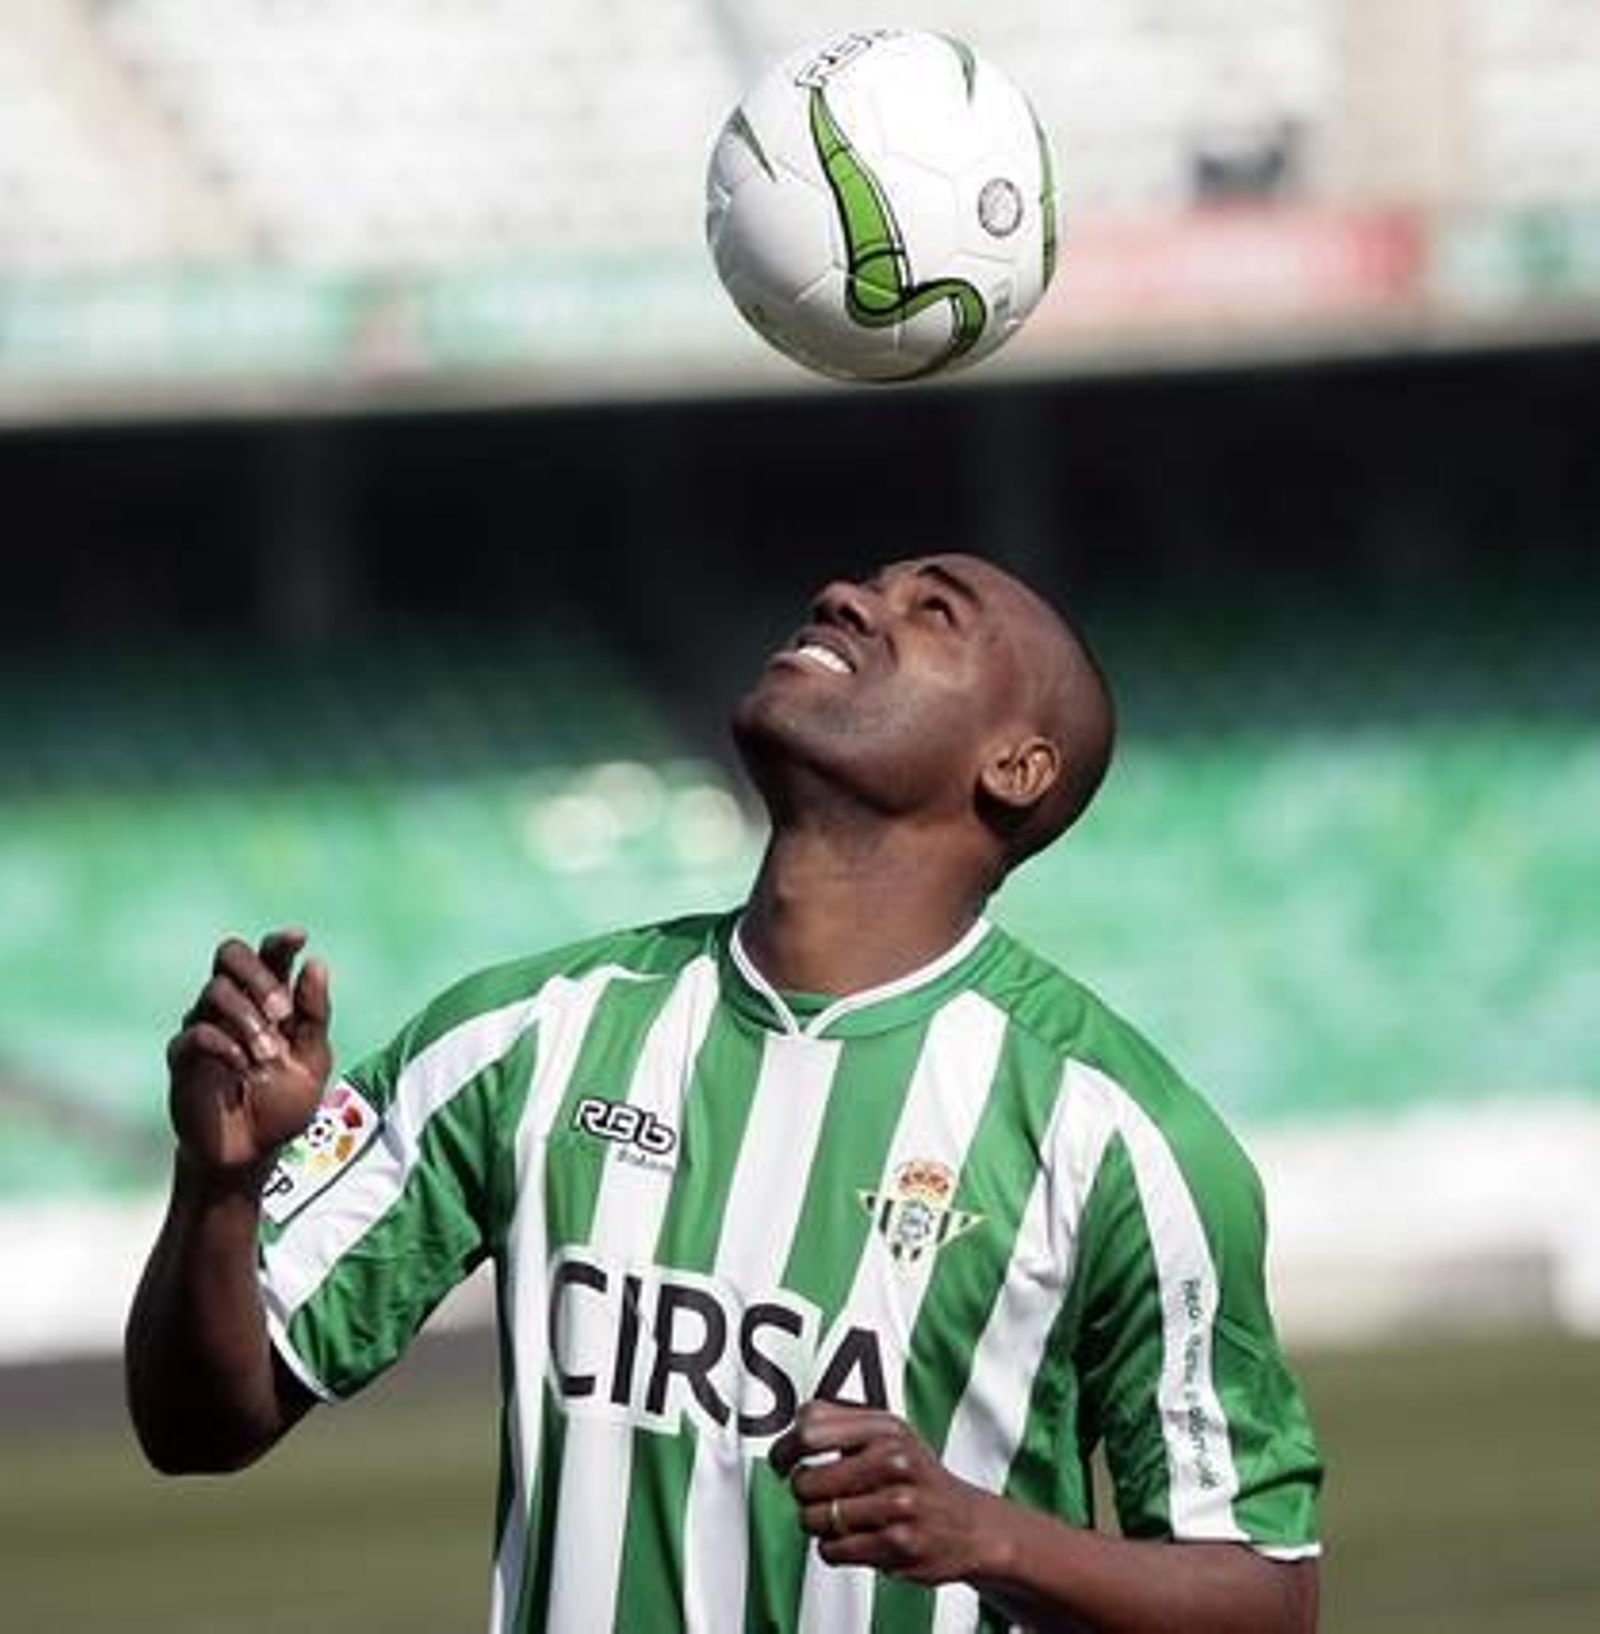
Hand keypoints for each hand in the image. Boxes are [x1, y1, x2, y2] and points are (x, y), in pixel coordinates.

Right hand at [166, 929, 332, 1180]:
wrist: (251, 1153)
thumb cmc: (283, 1104)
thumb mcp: (312, 1061)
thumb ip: (314, 1015)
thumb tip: (316, 962)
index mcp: (268, 1001)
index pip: (269, 954)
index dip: (280, 941)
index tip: (297, 937)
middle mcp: (233, 1005)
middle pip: (229, 954)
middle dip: (258, 974)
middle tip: (282, 1011)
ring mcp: (204, 1026)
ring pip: (214, 990)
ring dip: (248, 1018)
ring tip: (268, 1055)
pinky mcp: (183, 1058)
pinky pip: (196, 1032)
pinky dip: (225, 1045)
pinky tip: (244, 1067)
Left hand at [770, 1400, 994, 1586]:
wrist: (970, 1525)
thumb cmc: (918, 1476)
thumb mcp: (890, 1434)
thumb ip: (842, 1421)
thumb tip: (792, 1424)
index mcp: (886, 1427)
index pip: (810, 1428)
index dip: (785, 1448)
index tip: (782, 1461)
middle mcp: (894, 1461)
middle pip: (805, 1480)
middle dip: (802, 1492)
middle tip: (815, 1495)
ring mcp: (898, 1504)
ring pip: (814, 1518)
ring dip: (816, 1522)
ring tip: (838, 1517)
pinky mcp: (898, 1545)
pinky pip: (831, 1550)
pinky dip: (832, 1548)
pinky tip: (853, 1538)